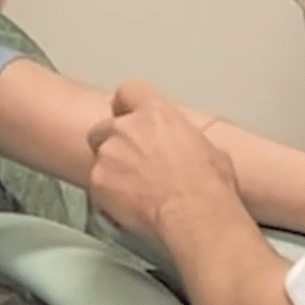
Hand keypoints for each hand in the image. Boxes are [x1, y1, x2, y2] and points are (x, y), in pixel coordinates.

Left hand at [86, 80, 239, 239]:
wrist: (193, 213)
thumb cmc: (208, 183)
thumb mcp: (207, 148)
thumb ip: (185, 140)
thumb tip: (189, 148)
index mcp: (155, 113)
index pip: (128, 91)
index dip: (126, 105)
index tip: (128, 116)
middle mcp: (126, 127)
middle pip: (104, 126)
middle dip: (112, 141)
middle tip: (129, 162)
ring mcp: (108, 153)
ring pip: (98, 156)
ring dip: (110, 169)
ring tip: (131, 189)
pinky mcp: (97, 180)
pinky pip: (96, 183)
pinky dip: (107, 192)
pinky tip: (126, 204)